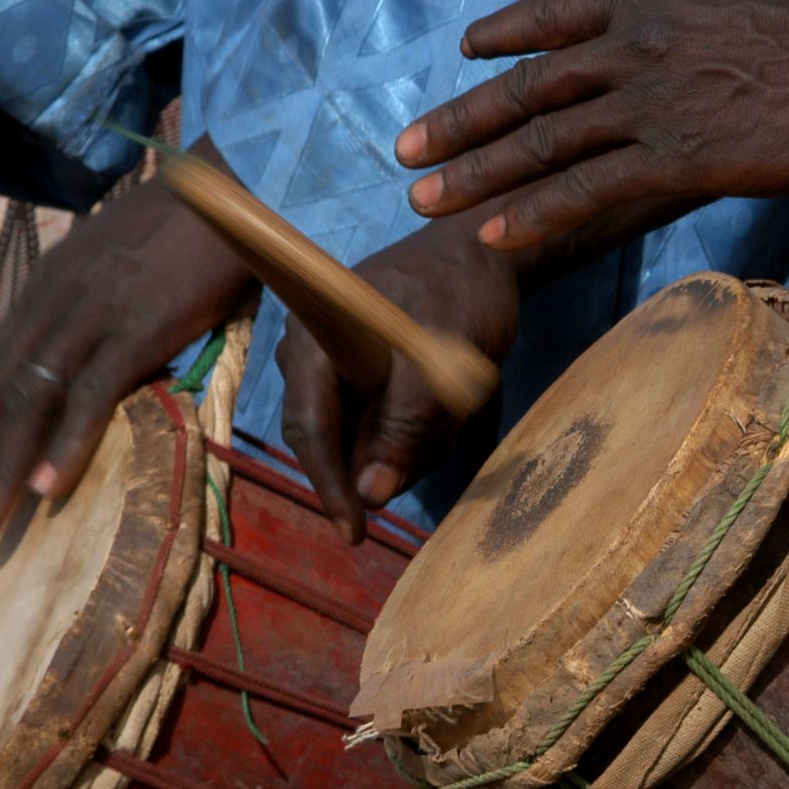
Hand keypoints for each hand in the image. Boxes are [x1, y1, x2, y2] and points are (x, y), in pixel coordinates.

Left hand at [0, 177, 255, 530]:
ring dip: (0, 464)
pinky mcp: (140, 326)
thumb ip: (96, 301)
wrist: (237, 186)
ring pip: (30, 398)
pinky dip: (65, 443)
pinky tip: (47, 488)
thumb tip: (89, 348)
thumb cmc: (193, 225)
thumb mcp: (123, 259)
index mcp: (50, 283)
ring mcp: (95, 312)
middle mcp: (57, 298)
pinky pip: (91, 394)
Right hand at [278, 217, 518, 543]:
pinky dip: (417, 430)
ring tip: (453, 399)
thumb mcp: (441, 361)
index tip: (354, 532)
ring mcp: (332, 371)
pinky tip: (446, 403)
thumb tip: (370, 494)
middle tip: (447, 425)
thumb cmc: (459, 294)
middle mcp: (310, 357)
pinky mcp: (357, 382)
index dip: (329, 484)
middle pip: (337, 441)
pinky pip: (379, 428)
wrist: (479, 256)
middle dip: (391, 453)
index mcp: (315, 340)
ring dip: (414, 439)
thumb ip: (405, 427)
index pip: (309, 427)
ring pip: (364, 440)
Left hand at [395, 0, 788, 250]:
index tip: (464, 52)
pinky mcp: (682, 158)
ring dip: (476, 177)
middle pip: (528, 87)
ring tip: (424, 203)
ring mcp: (656, 103)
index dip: (504, 35)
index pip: (554, 14)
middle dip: (459, 122)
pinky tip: (494, 235)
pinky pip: (590, 190)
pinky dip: (536, 214)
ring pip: (545, 143)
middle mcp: (639, 46)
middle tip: (405, 151)